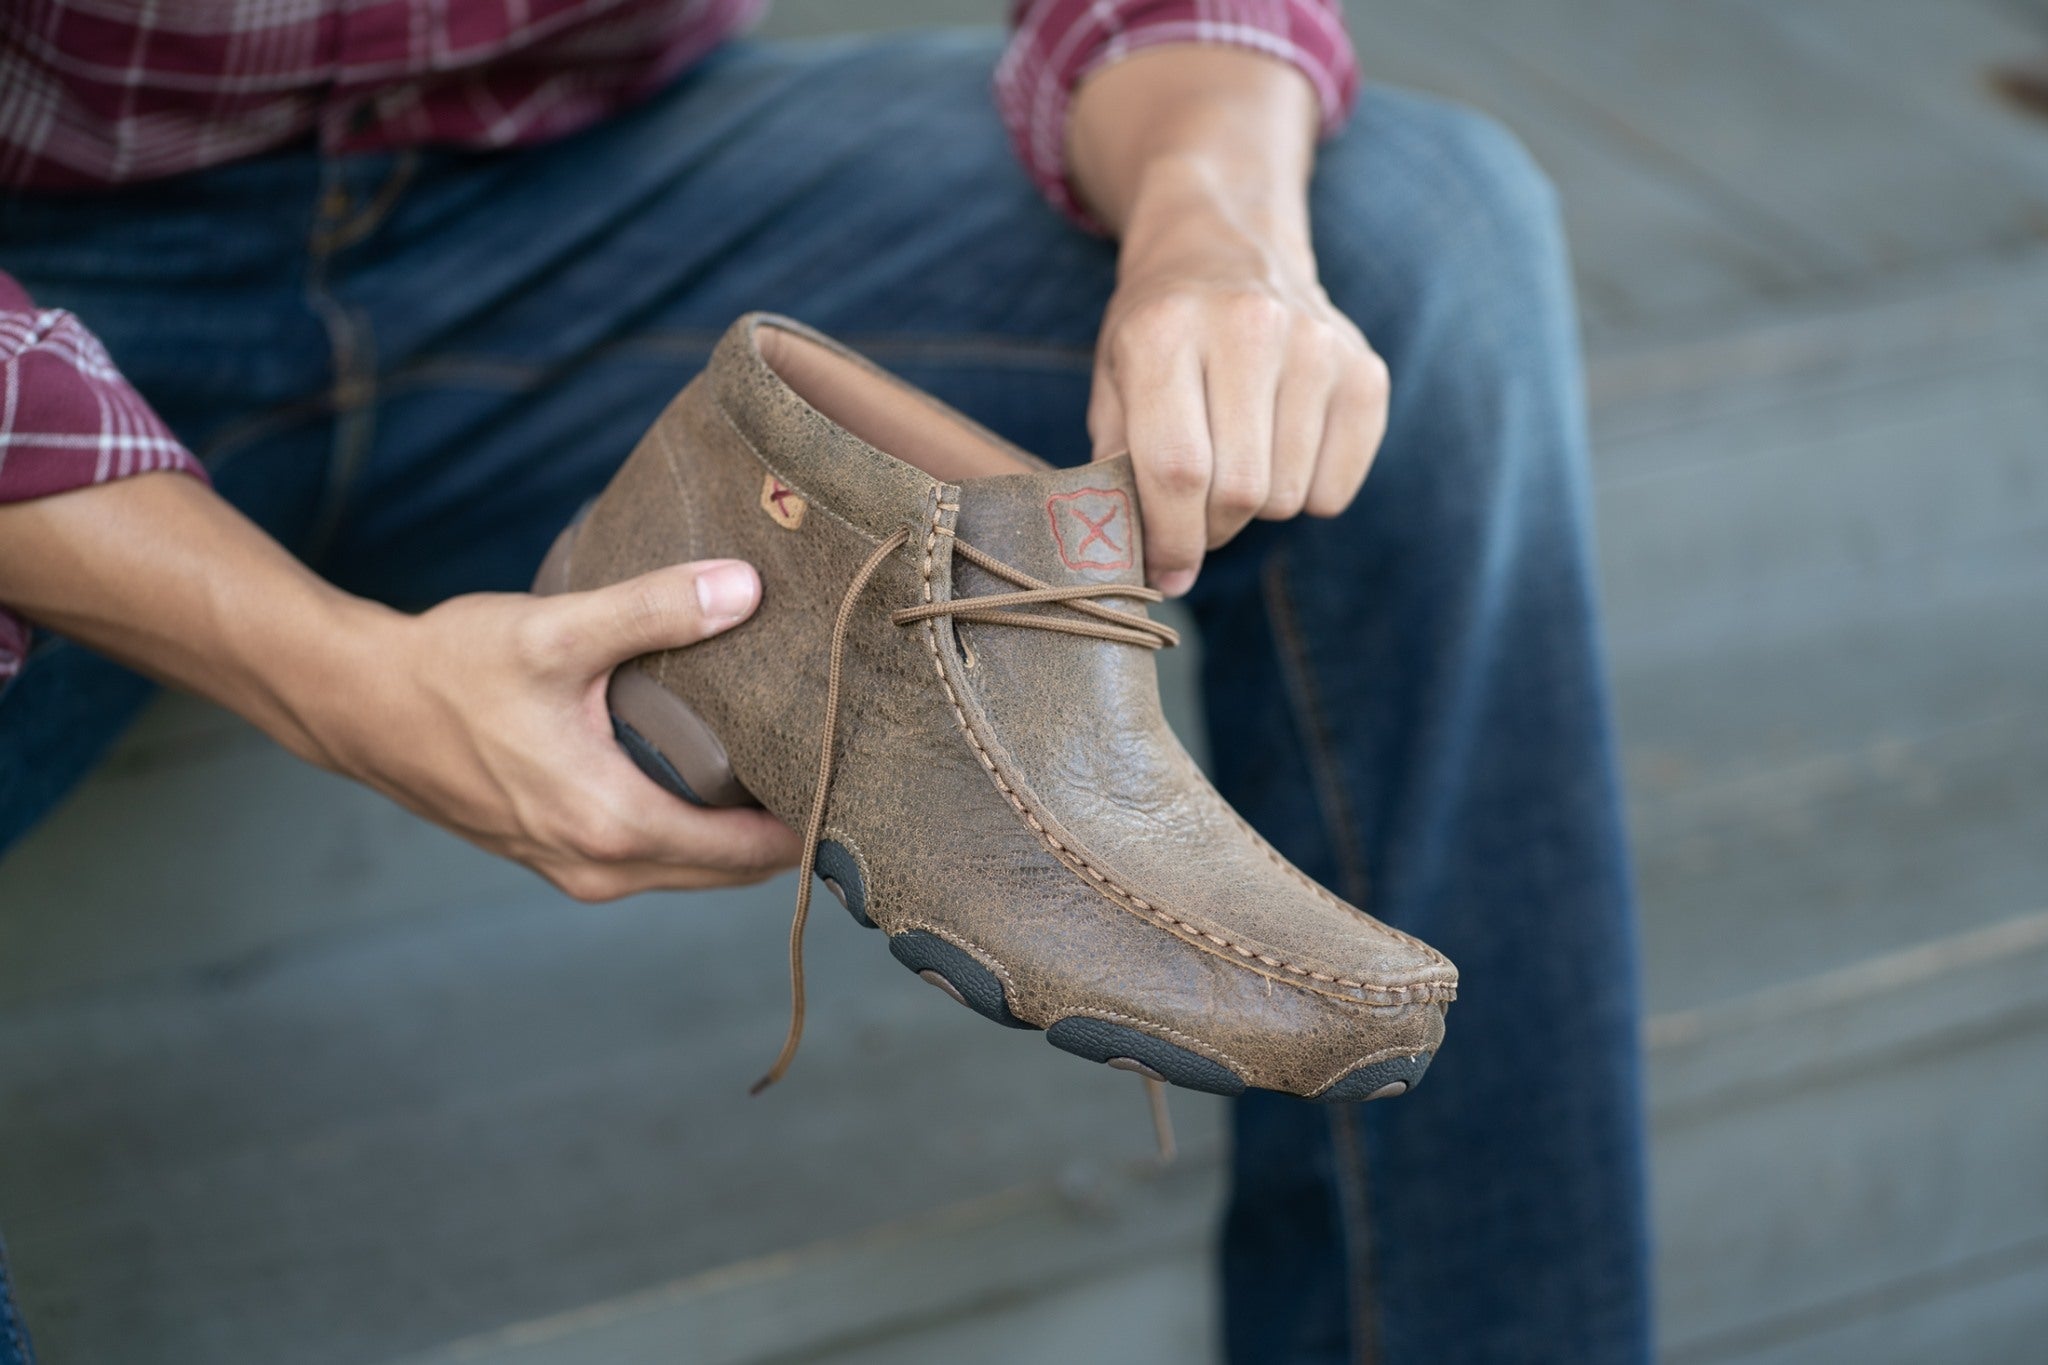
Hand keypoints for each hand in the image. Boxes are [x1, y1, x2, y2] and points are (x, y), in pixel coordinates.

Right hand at [317, 560, 800, 900]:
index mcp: (612, 825)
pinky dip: (690, 833)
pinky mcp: (551, 854)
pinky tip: (711, 779)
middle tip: (836, 769)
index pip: (748, 851)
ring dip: (736, 836)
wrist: (357, 704)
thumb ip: (656, 609)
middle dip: (784, 831)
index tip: (854, 777)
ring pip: (688, 871)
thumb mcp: (558, 631)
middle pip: (727, 872)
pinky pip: (649, 860)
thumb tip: (746, 587)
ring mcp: (572, 869)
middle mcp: (598, 867)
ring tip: (785, 771)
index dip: (807, 820)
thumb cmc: (450, 670)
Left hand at [1067, 45, 1389, 596]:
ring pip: (1288, 497)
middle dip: (1209, 529)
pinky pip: (1336, 488)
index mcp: (1165, 333)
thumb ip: (1115, 464)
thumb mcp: (1113, 377)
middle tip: (1194, 516)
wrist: (1226, 242)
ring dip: (1255, 509)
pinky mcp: (1364, 369)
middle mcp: (1248, 328)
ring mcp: (1317, 345)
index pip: (1177, 471)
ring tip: (1235, 465)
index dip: (1169, 541)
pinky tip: (1281, 449)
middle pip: (1240, 492)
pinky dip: (1305, 494)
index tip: (1164, 572)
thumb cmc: (1159, 326)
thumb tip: (1132, 557)